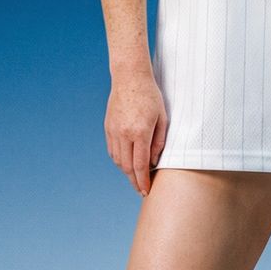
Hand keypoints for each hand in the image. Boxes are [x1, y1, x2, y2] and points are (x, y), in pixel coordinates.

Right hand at [105, 71, 167, 196]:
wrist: (129, 77)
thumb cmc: (150, 96)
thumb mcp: (162, 118)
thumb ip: (159, 142)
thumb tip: (153, 162)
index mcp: (139, 132)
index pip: (140, 165)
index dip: (143, 181)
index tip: (146, 192)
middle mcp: (124, 134)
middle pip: (127, 166)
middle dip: (134, 181)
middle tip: (141, 190)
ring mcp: (113, 131)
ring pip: (118, 160)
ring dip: (127, 172)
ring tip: (136, 177)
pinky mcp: (108, 127)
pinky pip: (112, 150)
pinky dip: (119, 160)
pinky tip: (127, 163)